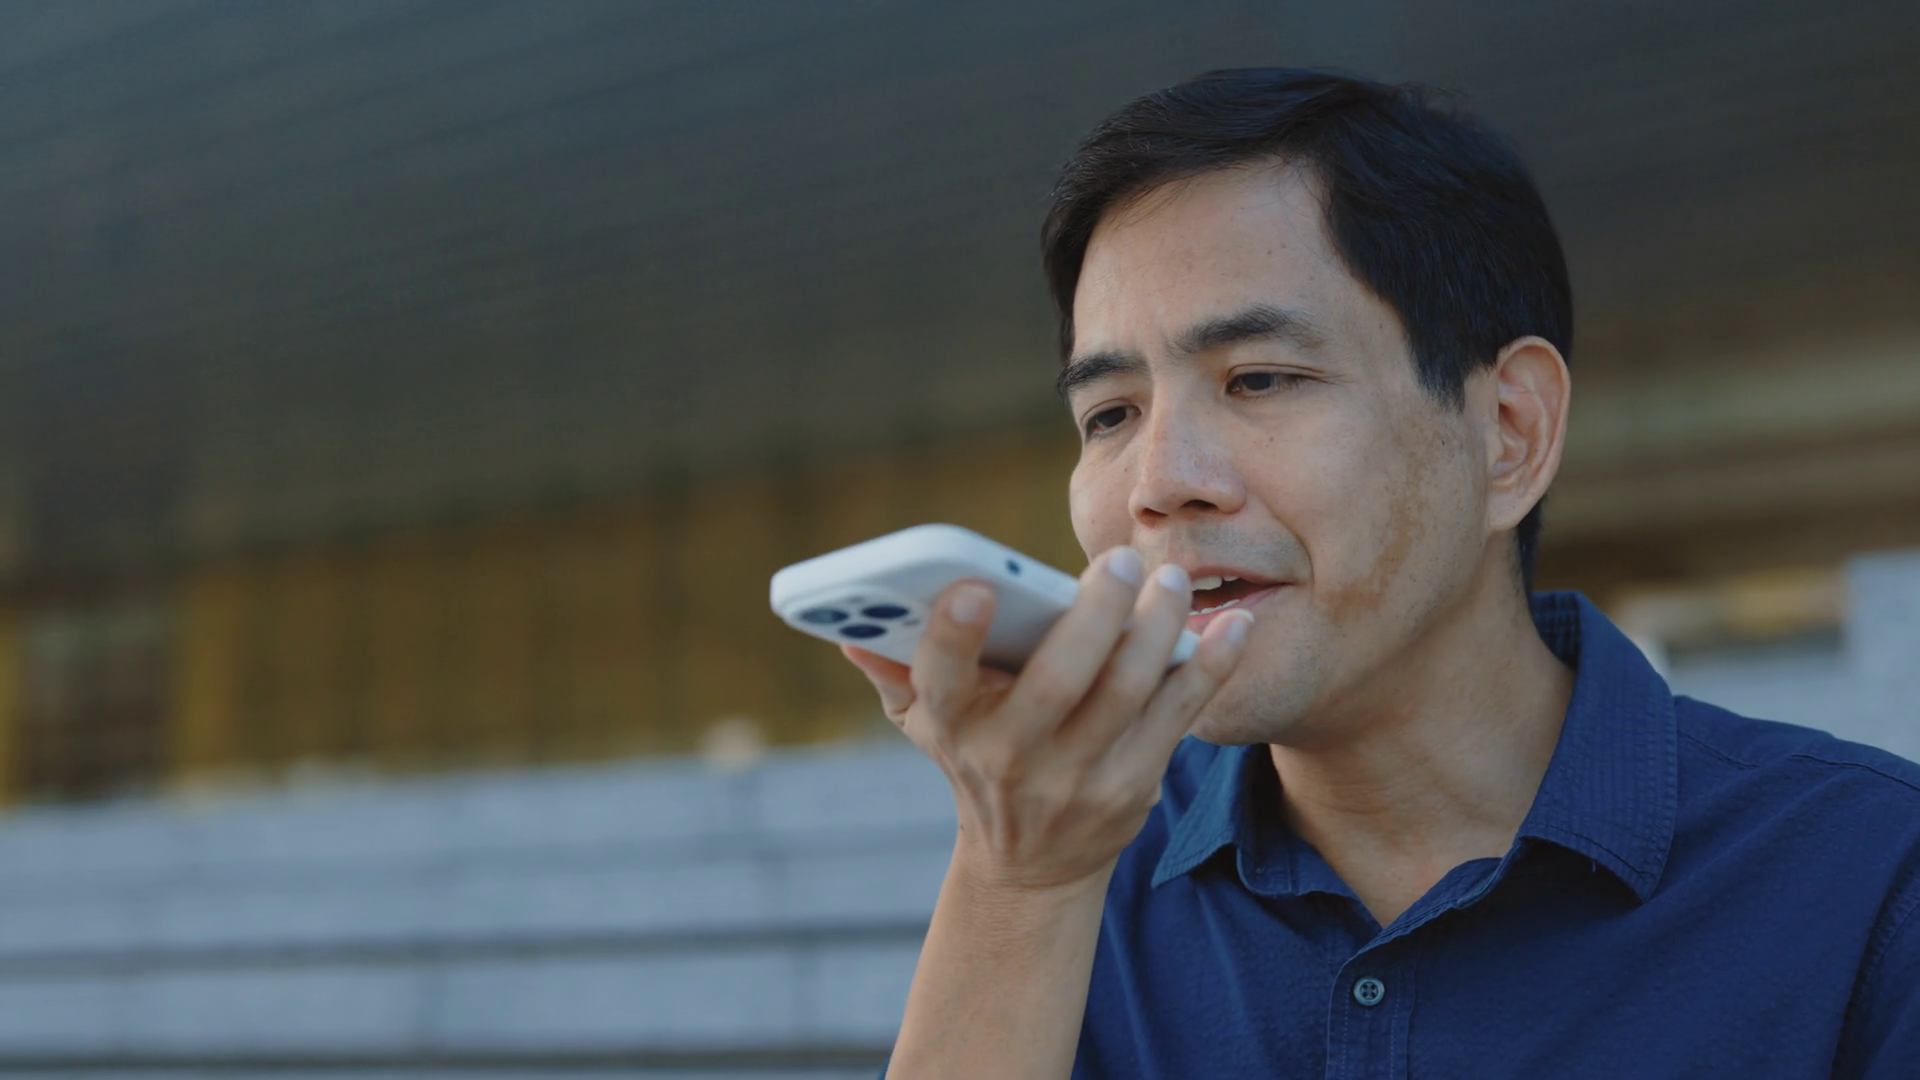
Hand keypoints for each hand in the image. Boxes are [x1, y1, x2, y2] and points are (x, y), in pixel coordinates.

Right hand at [843, 547, 1252, 892]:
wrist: (1032, 865)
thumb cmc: (979, 761)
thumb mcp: (928, 725)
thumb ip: (895, 671)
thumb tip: (845, 628)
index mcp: (953, 725)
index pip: (941, 680)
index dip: (952, 637)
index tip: (972, 587)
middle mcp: (1012, 757)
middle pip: (1057, 683)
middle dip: (1093, 617)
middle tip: (1120, 560)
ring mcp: (1076, 778)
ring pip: (1125, 695)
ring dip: (1157, 631)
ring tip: (1173, 578)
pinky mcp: (1132, 788)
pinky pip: (1177, 719)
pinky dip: (1208, 669)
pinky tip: (1232, 626)